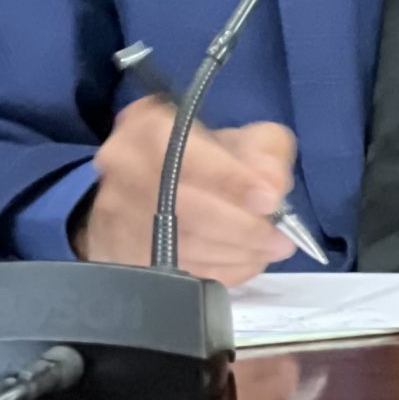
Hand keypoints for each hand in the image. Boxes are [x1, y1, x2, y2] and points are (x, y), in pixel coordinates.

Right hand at [76, 96, 297, 286]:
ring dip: (237, 253)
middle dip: (242, 227)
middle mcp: (122, 167)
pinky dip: (222, 271)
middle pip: (185, 206)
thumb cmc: (199, 161)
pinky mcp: (125, 254)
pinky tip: (246, 262)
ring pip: (185, 245)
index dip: (229, 179)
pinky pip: (182, 271)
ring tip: (270, 251)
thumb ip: (263, 151)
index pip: (183, 153)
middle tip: (280, 239)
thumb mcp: (236, 140)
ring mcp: (118, 215)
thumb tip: (272, 184)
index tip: (269, 200)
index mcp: (146, 128)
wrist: (147, 191)